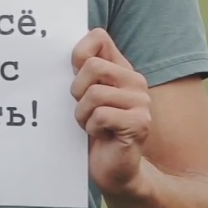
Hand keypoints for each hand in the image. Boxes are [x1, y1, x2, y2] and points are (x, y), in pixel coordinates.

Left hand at [71, 28, 151, 198]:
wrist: (114, 170)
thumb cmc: (96, 130)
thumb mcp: (86, 95)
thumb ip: (83, 70)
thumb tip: (65, 46)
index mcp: (121, 69)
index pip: (98, 36)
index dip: (79, 54)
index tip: (75, 75)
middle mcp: (135, 81)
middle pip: (92, 65)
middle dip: (77, 91)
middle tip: (85, 110)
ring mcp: (141, 102)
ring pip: (94, 94)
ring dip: (83, 115)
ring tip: (92, 125)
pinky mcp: (139, 123)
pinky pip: (101, 115)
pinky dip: (92, 128)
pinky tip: (101, 135)